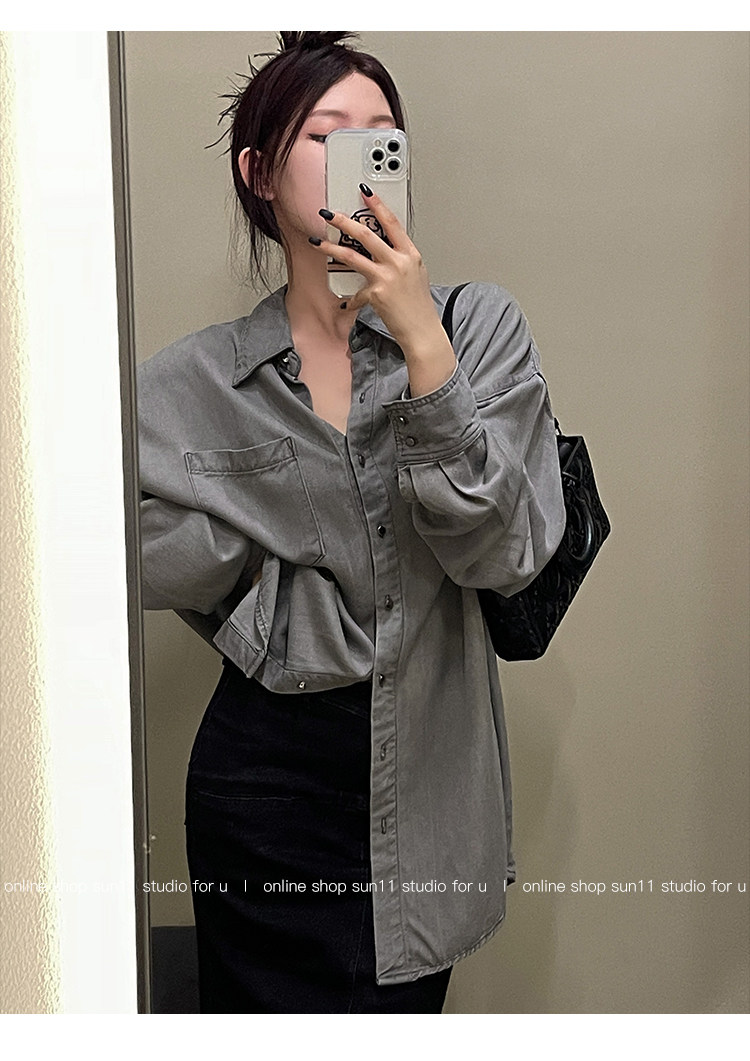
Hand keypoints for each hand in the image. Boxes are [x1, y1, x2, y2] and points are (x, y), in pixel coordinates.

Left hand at [309, 186, 446, 356]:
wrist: (422, 332)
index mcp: (410, 255)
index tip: (365, 194)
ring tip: (318, 241)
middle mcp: (399, 262)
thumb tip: (383, 252)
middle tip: (329, 214)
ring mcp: (386, 277)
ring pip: (352, 255)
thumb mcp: (416, 275)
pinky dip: (351, 299)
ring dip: (331, 247)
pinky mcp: (376, 293)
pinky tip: (347, 303)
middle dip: (344, 221)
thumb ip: (400, 260)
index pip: (392, 223)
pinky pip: (356, 293)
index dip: (377, 206)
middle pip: (366, 234)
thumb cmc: (419, 307)